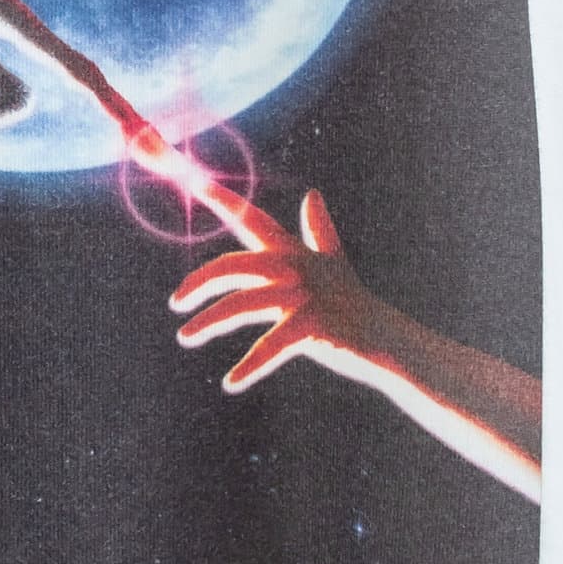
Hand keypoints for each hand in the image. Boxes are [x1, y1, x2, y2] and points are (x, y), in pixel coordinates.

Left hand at [167, 186, 541, 501]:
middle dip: (199, 282)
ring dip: (208, 322)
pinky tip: (231, 383)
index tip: (194, 180)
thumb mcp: (333, 263)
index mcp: (292, 252)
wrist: (386, 339)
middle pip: (233, 265)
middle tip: (176, 304)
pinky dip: (250, 366)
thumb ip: (319, 231)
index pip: (251, 219)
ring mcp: (303, 296)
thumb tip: (313, 194)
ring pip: (242, 304)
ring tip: (185, 336)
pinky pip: (271, 346)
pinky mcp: (313, 326)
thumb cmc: (352, 302)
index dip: (224, 200)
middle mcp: (294, 267)